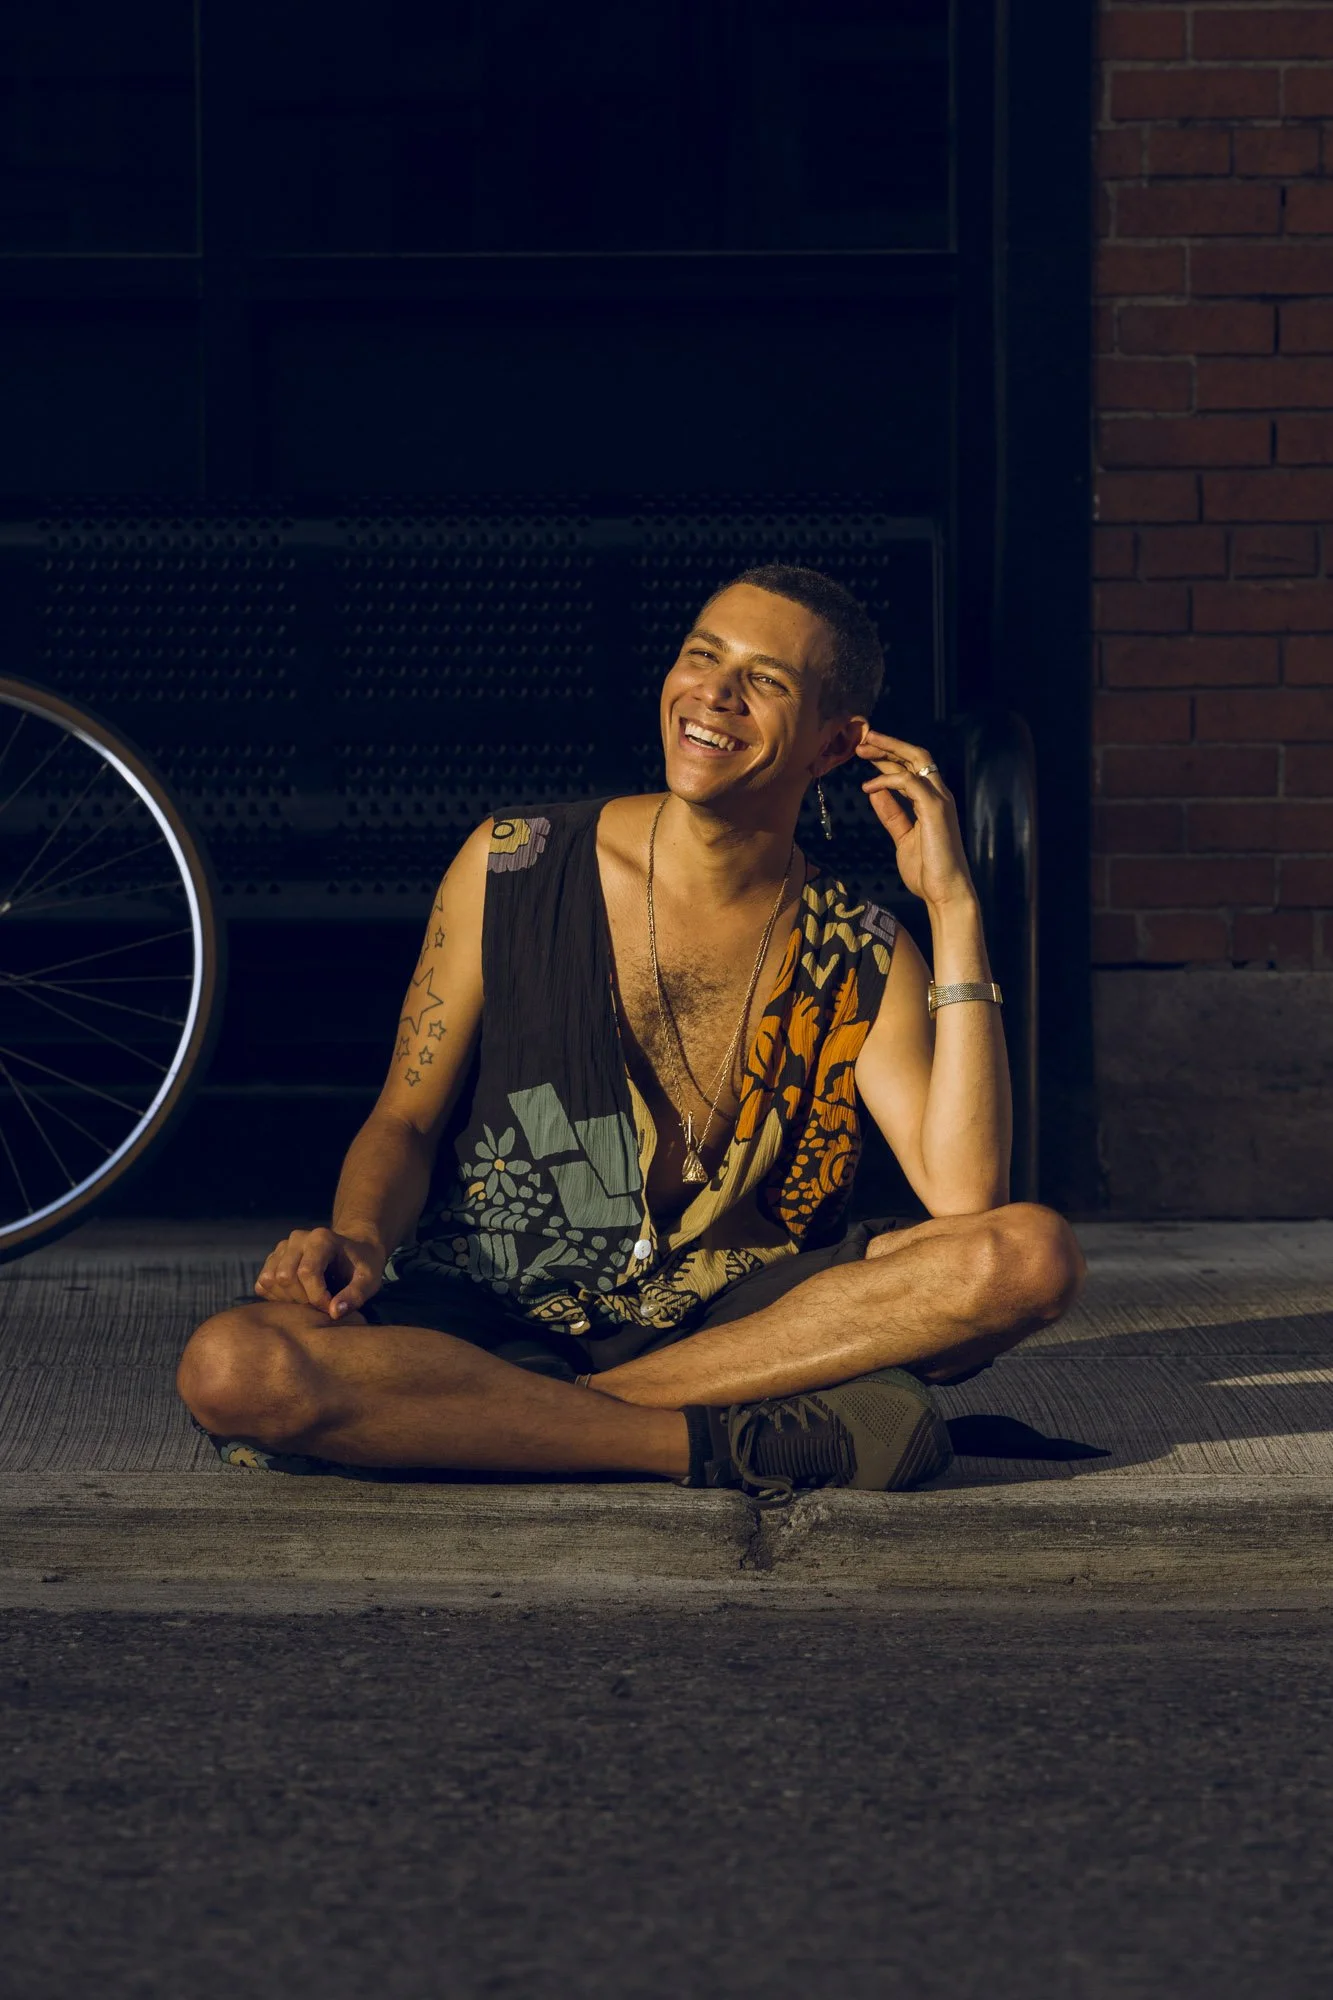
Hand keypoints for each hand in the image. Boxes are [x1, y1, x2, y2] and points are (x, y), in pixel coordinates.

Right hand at [254, 1227, 386, 1320]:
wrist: (353, 1250)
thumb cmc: (362, 1265)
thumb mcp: (369, 1280)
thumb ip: (355, 1295)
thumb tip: (333, 1312)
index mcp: (321, 1238)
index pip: (307, 1272)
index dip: (317, 1297)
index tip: (331, 1308)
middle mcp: (297, 1238)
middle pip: (285, 1277)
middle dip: (302, 1299)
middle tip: (320, 1305)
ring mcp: (282, 1247)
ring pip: (270, 1280)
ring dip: (287, 1299)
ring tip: (309, 1300)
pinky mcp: (272, 1259)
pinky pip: (262, 1283)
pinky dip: (276, 1297)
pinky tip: (296, 1297)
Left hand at [853, 728, 975, 908]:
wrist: (944, 892)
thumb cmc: (927, 869)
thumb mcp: (902, 837)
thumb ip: (892, 814)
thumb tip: (875, 792)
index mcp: (932, 800)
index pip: (910, 767)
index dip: (887, 755)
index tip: (864, 750)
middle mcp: (938, 794)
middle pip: (915, 754)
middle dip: (888, 743)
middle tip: (862, 738)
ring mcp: (939, 800)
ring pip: (916, 760)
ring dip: (887, 751)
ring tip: (862, 750)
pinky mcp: (936, 809)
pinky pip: (910, 782)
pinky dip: (888, 780)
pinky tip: (869, 787)